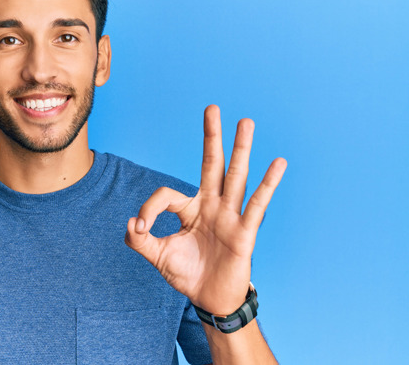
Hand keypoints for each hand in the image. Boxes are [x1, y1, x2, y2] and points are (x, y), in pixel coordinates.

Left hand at [124, 105, 286, 315]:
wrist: (209, 299)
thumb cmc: (187, 274)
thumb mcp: (157, 256)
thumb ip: (139, 240)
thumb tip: (130, 223)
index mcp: (190, 209)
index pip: (167, 195)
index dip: (148, 209)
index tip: (140, 228)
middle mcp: (211, 206)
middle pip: (212, 165)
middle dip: (211, 137)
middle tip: (212, 108)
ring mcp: (230, 216)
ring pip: (235, 177)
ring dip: (240, 150)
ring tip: (246, 122)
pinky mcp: (245, 232)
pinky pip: (257, 205)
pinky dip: (268, 184)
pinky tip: (278, 162)